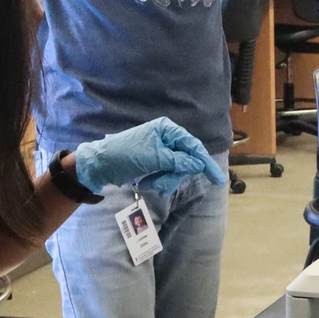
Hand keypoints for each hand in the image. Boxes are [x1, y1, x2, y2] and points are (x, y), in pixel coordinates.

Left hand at [75, 117, 221, 196]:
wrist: (101, 165)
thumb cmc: (126, 155)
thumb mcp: (154, 158)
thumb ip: (179, 161)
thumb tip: (198, 163)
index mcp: (167, 129)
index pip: (193, 146)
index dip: (205, 162)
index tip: (217, 179)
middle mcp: (166, 138)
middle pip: (185, 161)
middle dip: (174, 176)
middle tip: (161, 187)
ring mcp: (161, 151)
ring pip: (176, 170)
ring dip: (164, 181)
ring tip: (148, 185)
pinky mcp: (155, 163)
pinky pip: (166, 174)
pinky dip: (158, 182)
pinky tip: (145, 184)